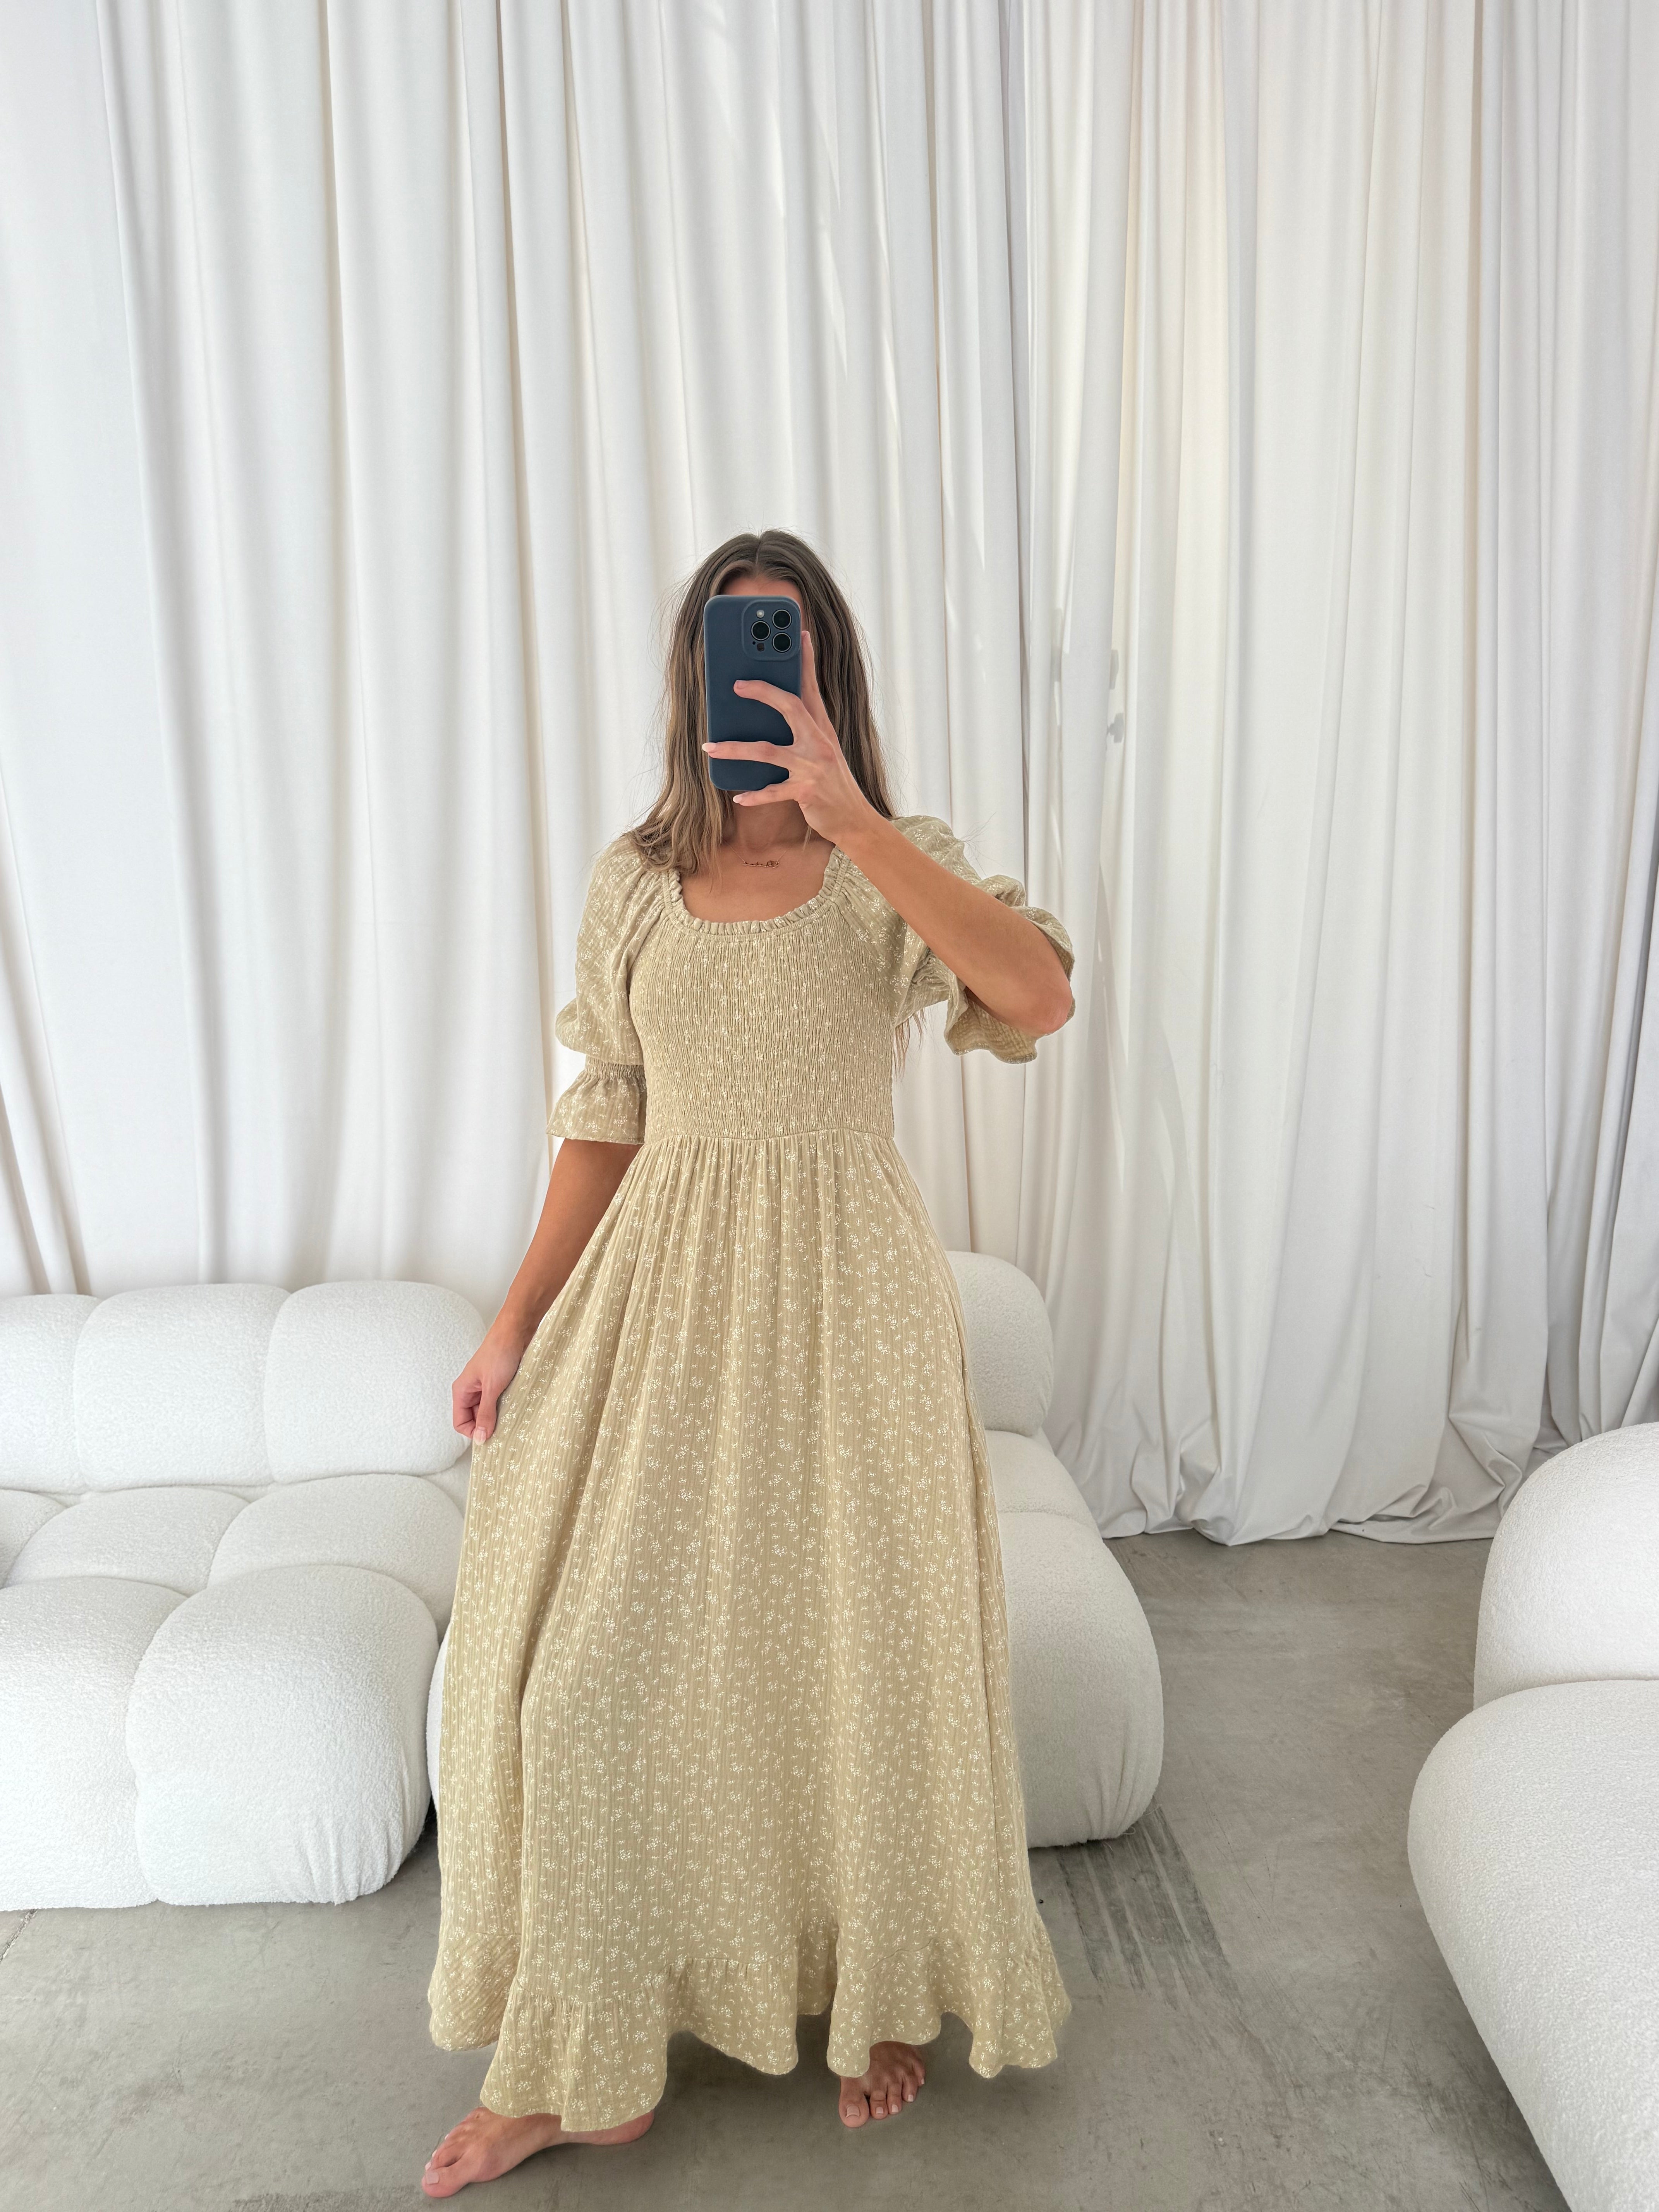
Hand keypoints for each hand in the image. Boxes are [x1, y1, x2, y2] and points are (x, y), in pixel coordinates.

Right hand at [452, 1325, 528, 1445]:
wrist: (516, 1331)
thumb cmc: (500, 1353)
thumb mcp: (492, 1388)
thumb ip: (485, 1414)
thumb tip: (480, 1438)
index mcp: (462, 1390)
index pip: (460, 1422)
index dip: (473, 1432)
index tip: (490, 1437)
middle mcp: (471, 1390)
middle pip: (473, 1419)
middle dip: (486, 1425)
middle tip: (503, 1429)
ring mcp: (485, 1387)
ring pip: (487, 1411)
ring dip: (498, 1416)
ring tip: (510, 1415)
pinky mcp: (498, 1383)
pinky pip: (498, 1402)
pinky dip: (505, 1407)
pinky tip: (515, 1406)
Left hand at [703, 626, 878, 846]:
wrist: (853, 818)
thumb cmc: (832, 783)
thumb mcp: (822, 751)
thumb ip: (802, 731)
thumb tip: (767, 715)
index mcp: (822, 728)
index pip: (811, 687)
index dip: (805, 660)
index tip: (799, 634)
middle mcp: (819, 742)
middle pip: (789, 706)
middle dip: (762, 692)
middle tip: (736, 685)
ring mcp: (813, 766)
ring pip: (767, 751)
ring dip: (734, 749)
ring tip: (709, 747)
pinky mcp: (806, 791)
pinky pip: (773, 791)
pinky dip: (754, 795)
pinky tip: (738, 795)